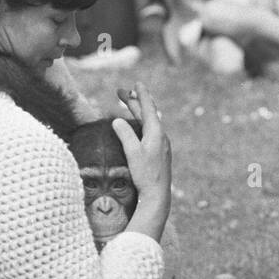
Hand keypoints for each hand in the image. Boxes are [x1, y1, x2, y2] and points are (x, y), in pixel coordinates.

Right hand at [113, 82, 171, 212]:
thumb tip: (116, 121)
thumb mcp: (132, 153)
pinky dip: (141, 123)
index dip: (141, 95)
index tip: (136, 83)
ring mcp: (161, 144)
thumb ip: (125, 135)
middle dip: (134, 102)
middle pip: (147, 114)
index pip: (148, 108)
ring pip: (149, 122)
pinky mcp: (159, 152)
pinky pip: (150, 131)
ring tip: (128, 105)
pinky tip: (137, 126)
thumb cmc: (145, 174)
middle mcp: (161, 136)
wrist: (158, 195)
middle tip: (121, 92)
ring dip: (138, 112)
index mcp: (156, 133)